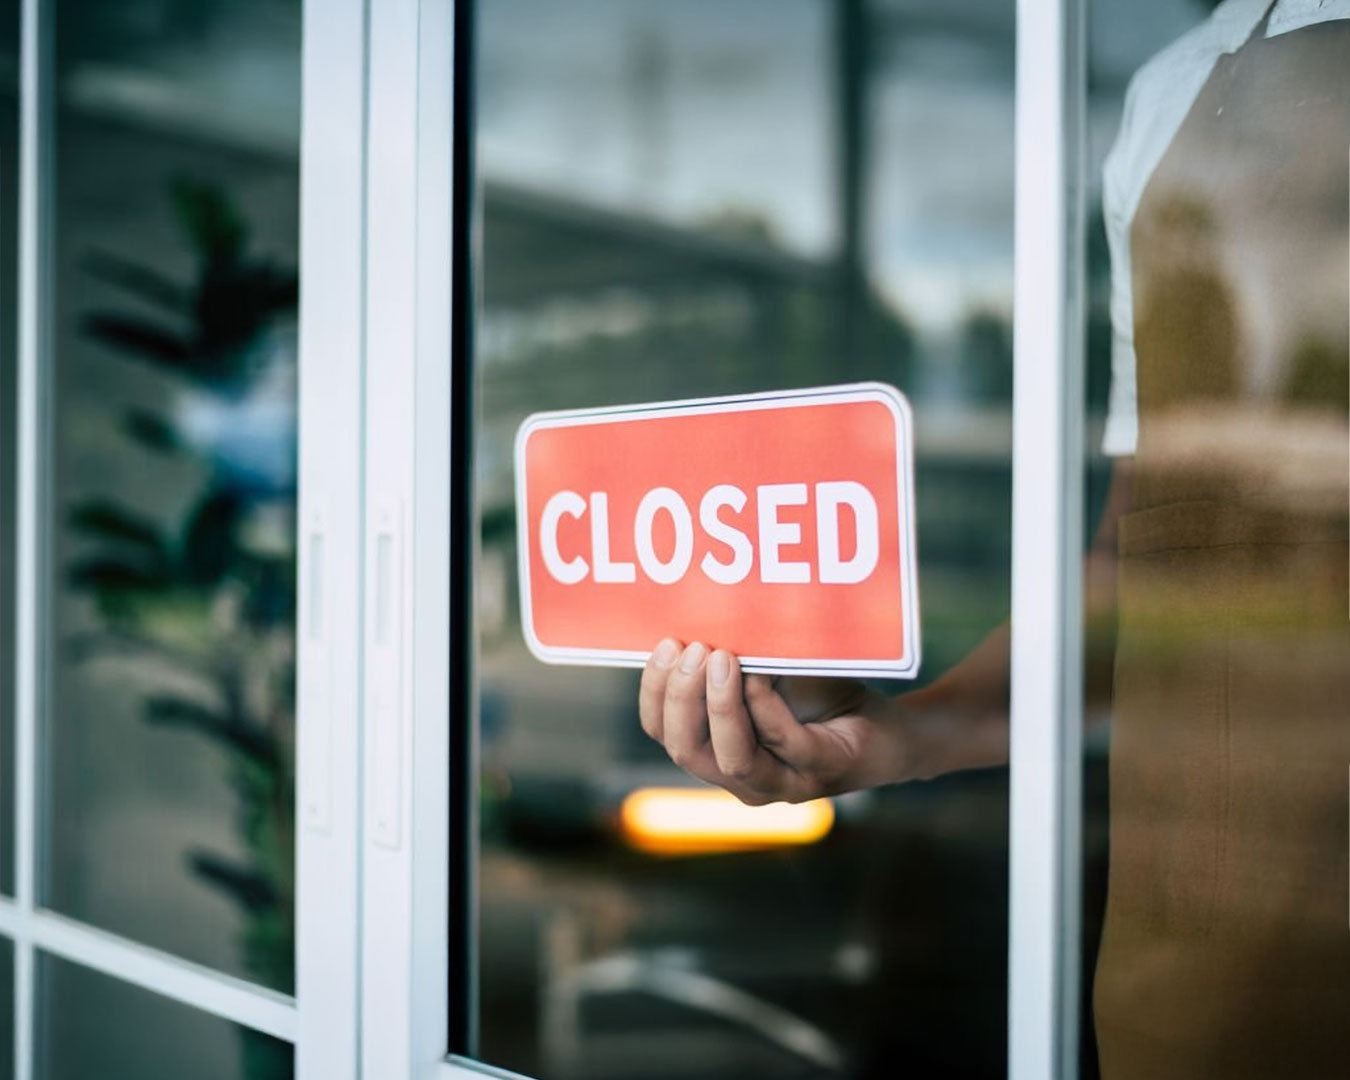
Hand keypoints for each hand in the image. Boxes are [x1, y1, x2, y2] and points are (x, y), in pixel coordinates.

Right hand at [638, 638, 921, 804]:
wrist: (889, 726)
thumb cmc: (821, 695)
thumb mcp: (768, 670)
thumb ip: (733, 655)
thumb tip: (699, 608)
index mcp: (715, 753)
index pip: (663, 732)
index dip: (654, 692)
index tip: (664, 644)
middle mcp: (741, 779)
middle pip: (688, 750)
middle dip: (682, 697)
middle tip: (694, 648)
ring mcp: (782, 784)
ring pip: (731, 759)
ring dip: (719, 705)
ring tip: (723, 656)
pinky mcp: (821, 773)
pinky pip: (784, 743)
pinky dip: (765, 706)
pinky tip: (761, 674)